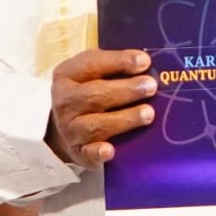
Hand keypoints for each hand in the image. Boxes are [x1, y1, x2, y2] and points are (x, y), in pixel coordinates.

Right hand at [47, 47, 155, 163]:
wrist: (65, 126)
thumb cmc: (86, 92)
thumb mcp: (92, 72)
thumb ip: (114, 66)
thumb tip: (145, 63)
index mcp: (67, 75)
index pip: (92, 64)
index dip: (118, 62)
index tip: (144, 62)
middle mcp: (65, 102)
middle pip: (94, 95)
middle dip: (126, 91)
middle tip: (150, 87)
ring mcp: (69, 129)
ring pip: (95, 125)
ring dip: (124, 119)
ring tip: (148, 113)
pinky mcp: (78, 152)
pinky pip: (87, 153)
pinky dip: (98, 153)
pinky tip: (111, 150)